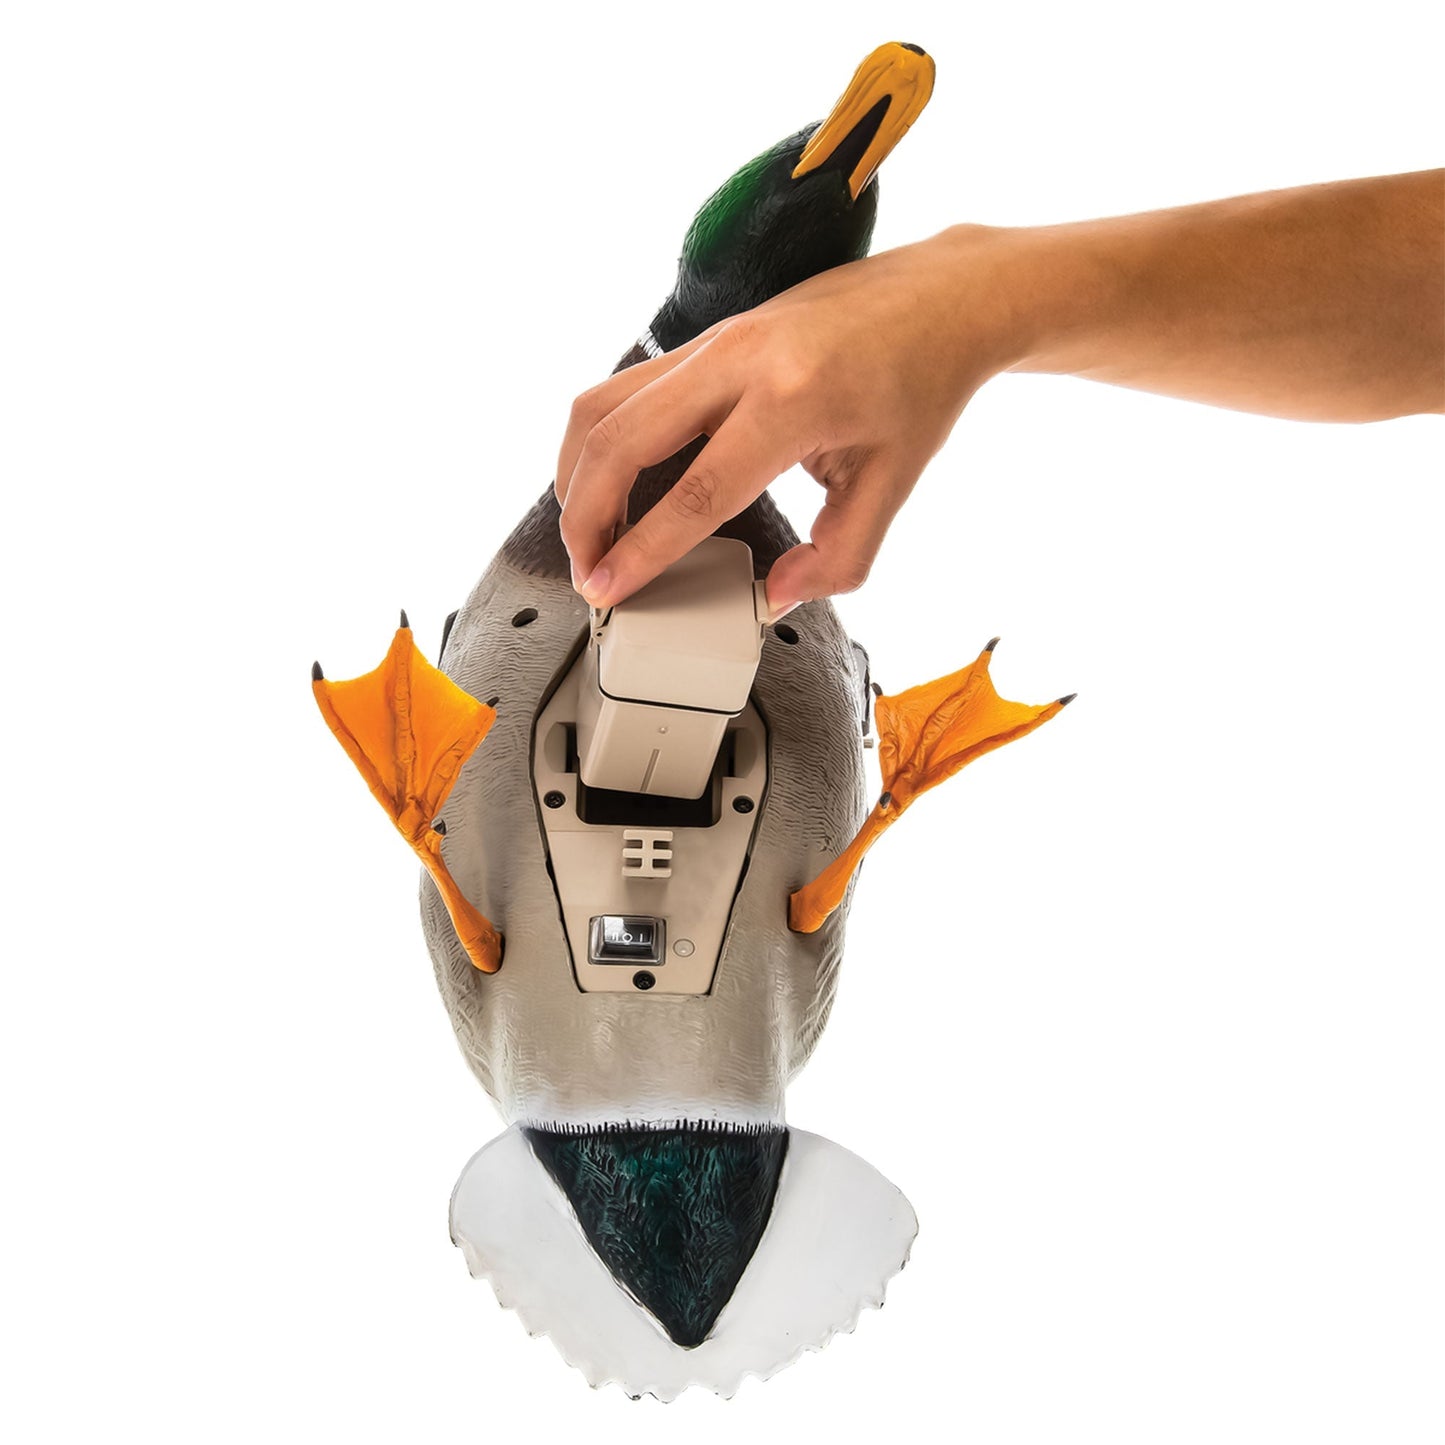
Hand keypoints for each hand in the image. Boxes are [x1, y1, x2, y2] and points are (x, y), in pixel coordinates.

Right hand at [554, 226, 1015, 615]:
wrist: (939, 297)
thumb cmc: (921, 384)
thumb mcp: (894, 482)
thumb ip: (839, 556)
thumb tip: (778, 597)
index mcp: (792, 399)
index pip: (696, 491)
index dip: (643, 550)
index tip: (610, 589)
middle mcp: (740, 359)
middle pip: (621, 440)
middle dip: (586, 517)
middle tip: (589, 572)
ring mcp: (715, 340)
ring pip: (603, 403)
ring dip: (578, 474)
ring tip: (588, 532)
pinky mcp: (706, 337)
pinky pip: (624, 386)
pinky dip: (601, 440)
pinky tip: (611, 483)